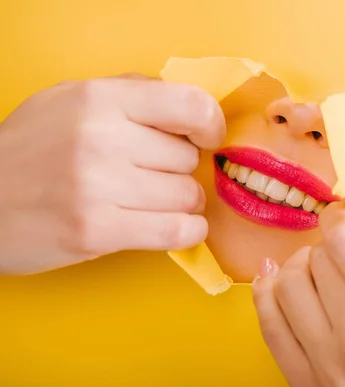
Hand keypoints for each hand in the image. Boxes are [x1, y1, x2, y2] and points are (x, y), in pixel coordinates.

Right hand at [0, 74, 224, 273]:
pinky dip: (188, 232)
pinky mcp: (95, 231)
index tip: (207, 138)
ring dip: (182, 203)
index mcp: (99, 99)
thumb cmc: (31, 150)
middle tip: (155, 176)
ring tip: (154, 202)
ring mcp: (97, 187)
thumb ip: (129, 93)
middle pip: (188, 158)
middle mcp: (101, 138)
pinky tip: (177, 227)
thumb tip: (186, 106)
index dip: (211, 124)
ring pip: (188, 196)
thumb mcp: (70, 100)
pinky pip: (177, 232)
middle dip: (180, 170)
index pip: (190, 105)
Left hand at [253, 203, 344, 386]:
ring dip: (301, 265)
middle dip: (330, 245)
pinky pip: (267, 323)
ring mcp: (325, 367)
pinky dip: (266, 291)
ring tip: (320, 271)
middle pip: (319, 260)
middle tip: (344, 253)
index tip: (344, 218)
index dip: (341, 219)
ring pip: (287, 283)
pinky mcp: (303, 384)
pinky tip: (276, 278)